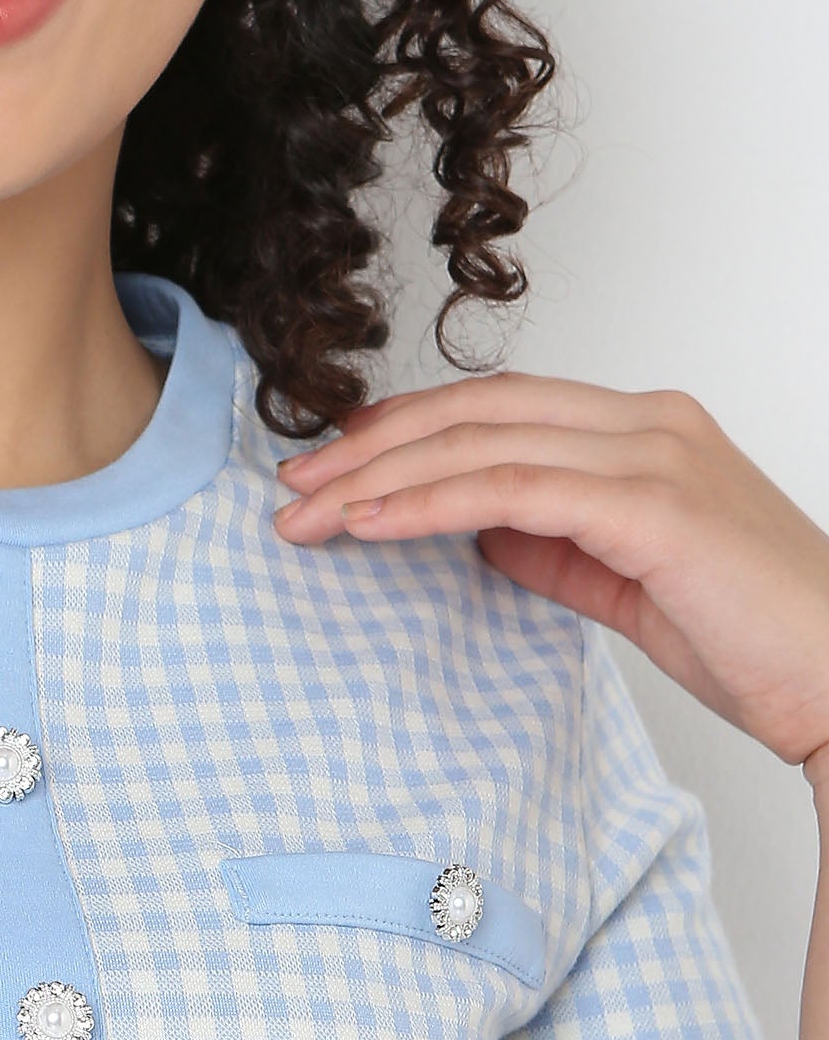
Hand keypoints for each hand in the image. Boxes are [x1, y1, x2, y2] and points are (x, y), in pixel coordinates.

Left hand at [270, 371, 828, 788]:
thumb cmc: (746, 633)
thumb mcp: (621, 577)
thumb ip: (550, 543)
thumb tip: (474, 529)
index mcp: (643, 429)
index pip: (499, 405)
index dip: (407, 428)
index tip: (334, 465)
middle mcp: (646, 421)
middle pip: (475, 409)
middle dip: (370, 447)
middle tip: (292, 488)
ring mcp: (651, 454)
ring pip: (481, 441)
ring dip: (379, 476)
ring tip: (307, 512)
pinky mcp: (649, 505)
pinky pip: (511, 489)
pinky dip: (428, 503)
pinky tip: (368, 524)